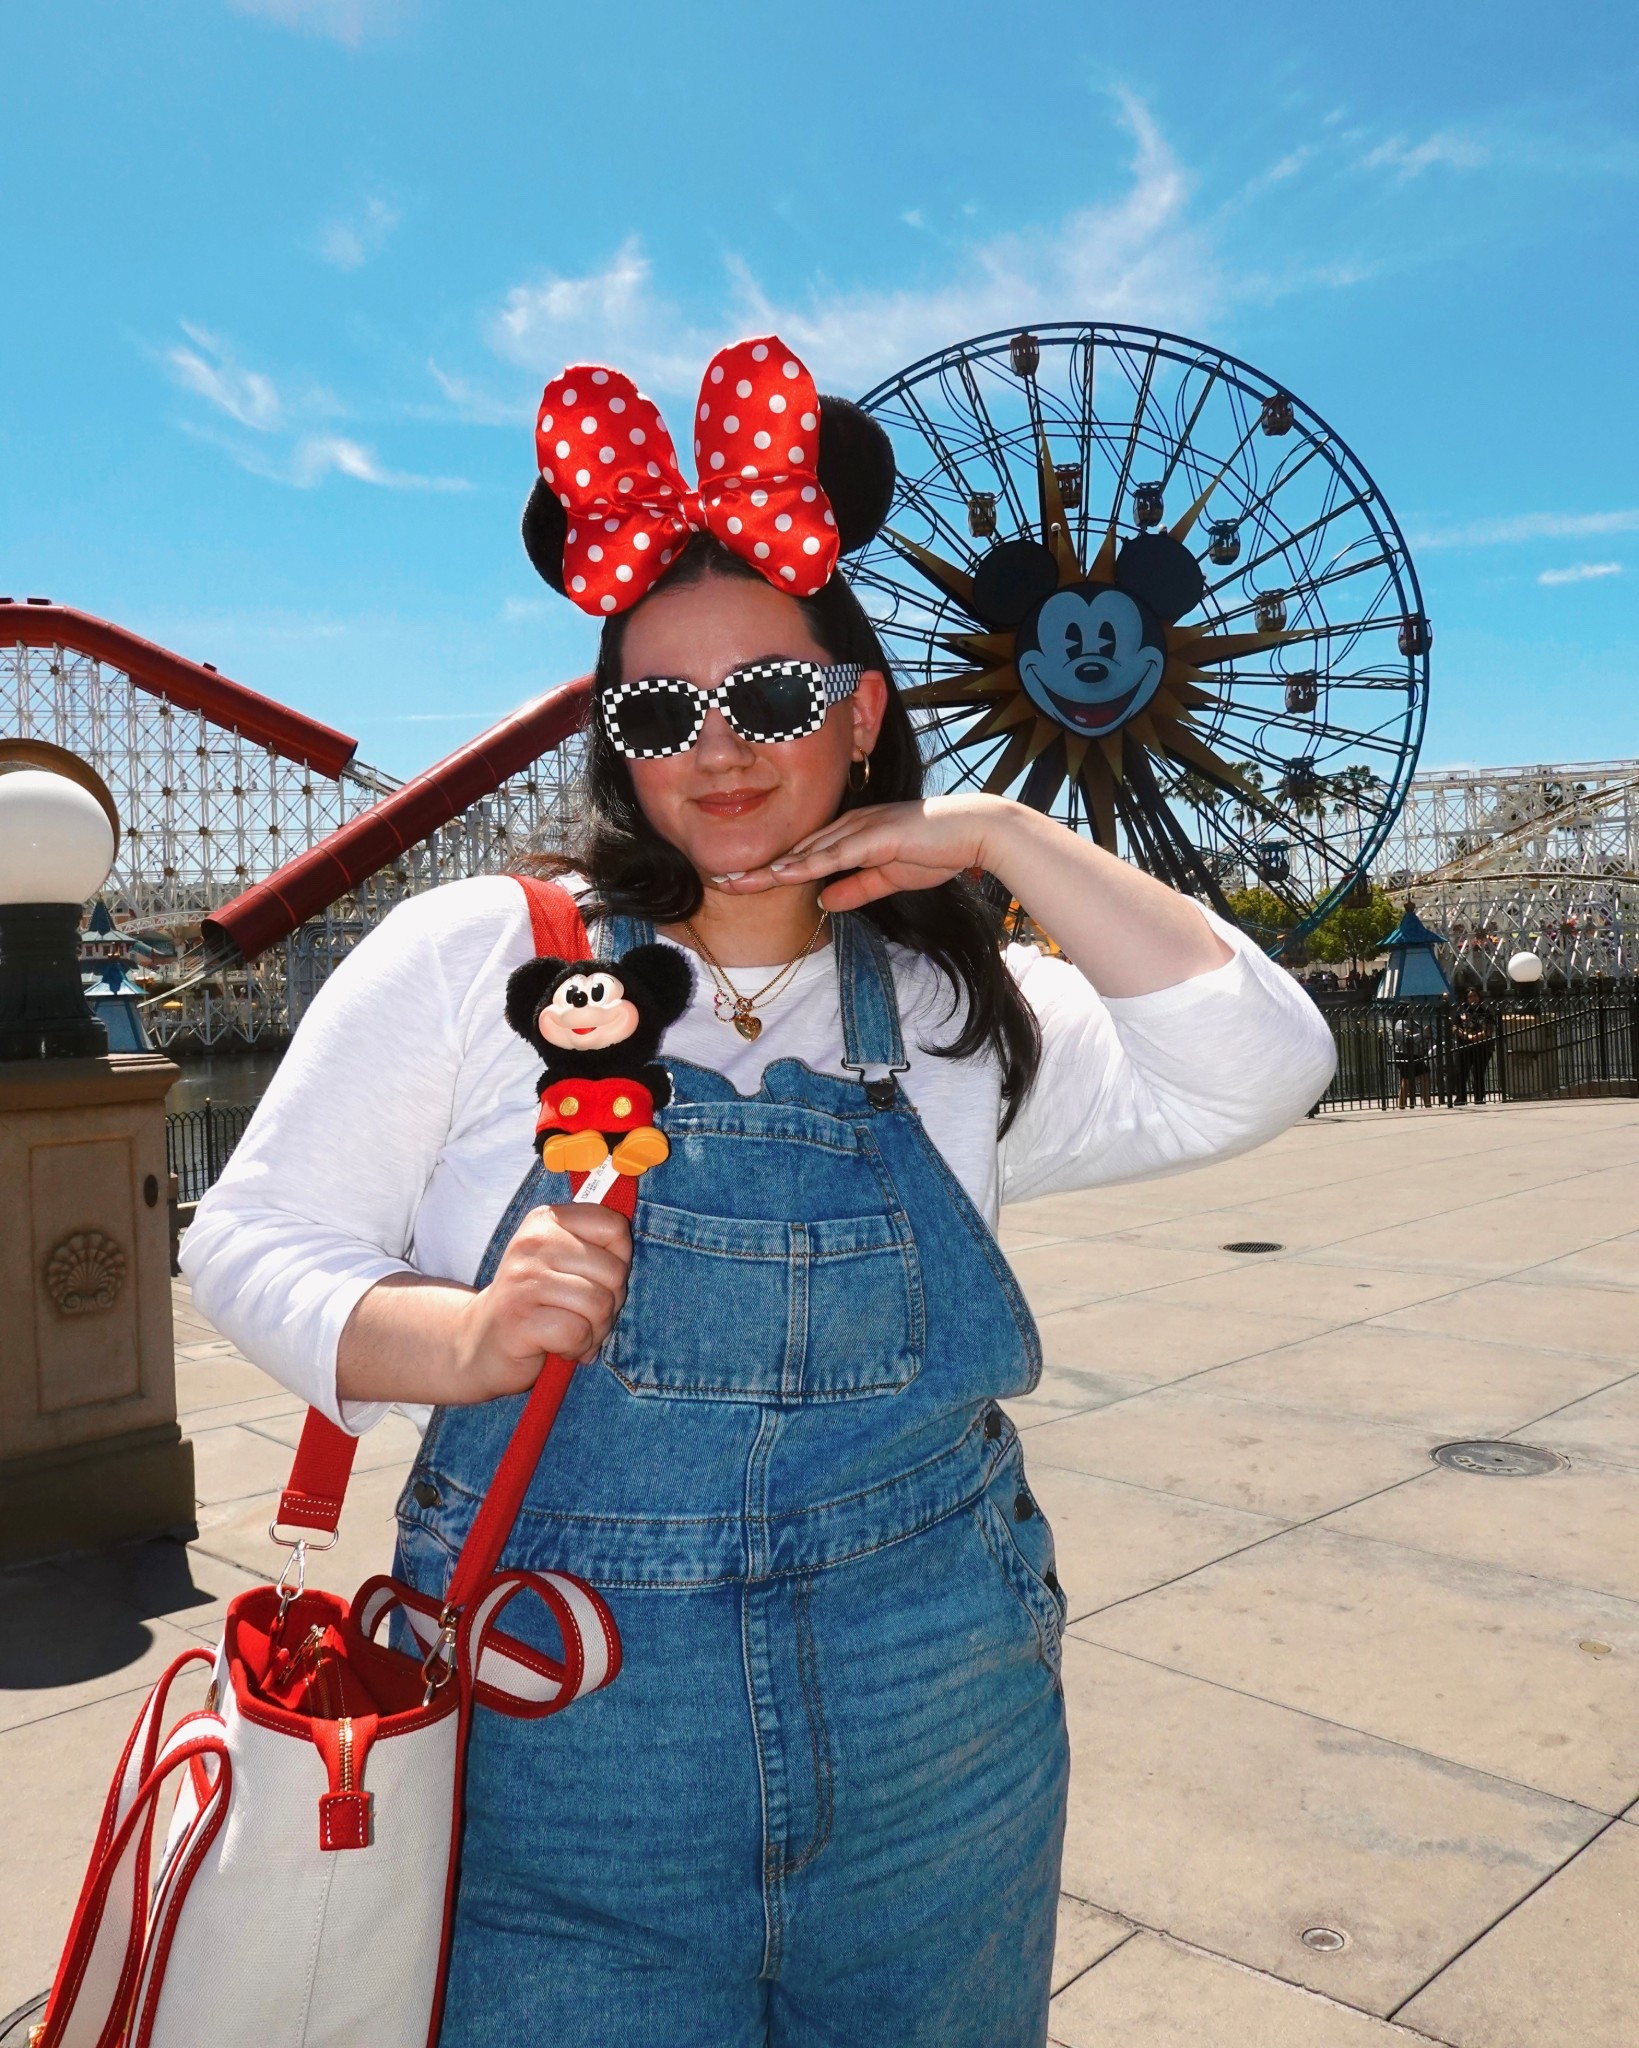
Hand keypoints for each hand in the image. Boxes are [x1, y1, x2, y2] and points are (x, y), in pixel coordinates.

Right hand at [453, 1202, 632, 1399]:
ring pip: (599, 1304)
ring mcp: (523, 1279)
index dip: (620, 1262)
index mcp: (547, 1220)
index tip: (596, 1279)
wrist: (481, 1342)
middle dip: (610, 1304)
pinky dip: (576, 1348)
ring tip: (573, 1332)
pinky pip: (577, 1333)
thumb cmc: (535, 1302)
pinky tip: (559, 1347)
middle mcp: (533, 1242)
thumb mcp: (563, 1263)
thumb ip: (597, 1250)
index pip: (615, 1227)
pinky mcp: (519, 1318)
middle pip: (613, 1271)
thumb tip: (628, 1250)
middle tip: (585, 1316)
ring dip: (595, 1331)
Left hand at [715, 795, 1012, 911]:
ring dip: (770, 867)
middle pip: (794, 852)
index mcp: (850, 835)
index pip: (802, 856)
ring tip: (735, 880)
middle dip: (756, 868)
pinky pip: (835, 853)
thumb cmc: (936, 850)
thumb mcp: (888, 878)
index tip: (739, 882)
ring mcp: (860, 828)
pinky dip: (806, 864)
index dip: (770, 870)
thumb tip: (824, 904)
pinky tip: (782, 872)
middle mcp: (848, 826)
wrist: (974, 832)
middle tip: (719, 880)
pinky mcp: (875, 836)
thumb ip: (855, 889)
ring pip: (806, 852)